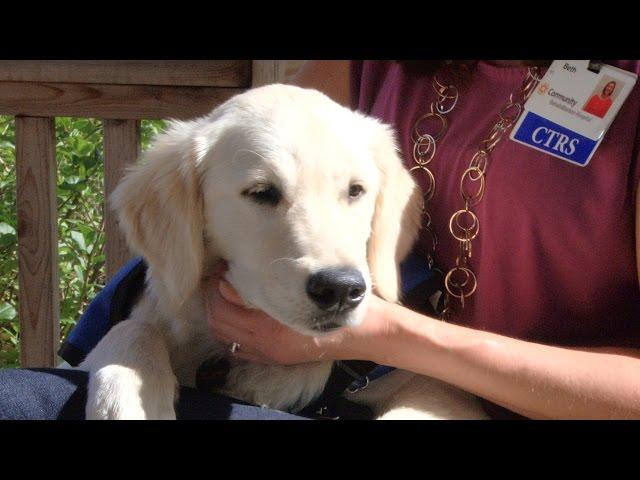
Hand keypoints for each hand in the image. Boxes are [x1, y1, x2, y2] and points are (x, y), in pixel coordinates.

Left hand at [204, 264, 395, 364]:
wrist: (365, 335)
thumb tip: (229, 281)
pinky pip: (239, 347)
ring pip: (225, 336)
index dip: (217, 286)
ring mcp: (270, 355)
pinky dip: (231, 329)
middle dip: (213, 299)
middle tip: (220, 276)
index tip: (224, 266)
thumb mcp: (309, 290)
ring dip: (220, 313)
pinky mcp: (276, 358)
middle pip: (219, 324)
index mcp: (271, 330)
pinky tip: (240, 312)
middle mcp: (266, 346)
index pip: (223, 309)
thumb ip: (268, 288)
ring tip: (227, 292)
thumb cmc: (341, 304)